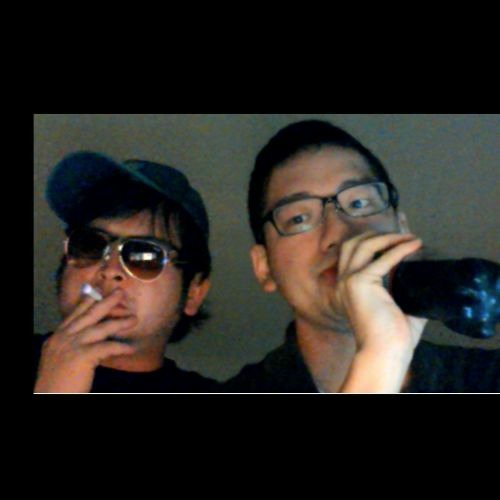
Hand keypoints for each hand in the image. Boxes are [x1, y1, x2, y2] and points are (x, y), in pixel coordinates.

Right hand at [34, 289, 137, 392]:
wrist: (48, 399)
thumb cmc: (56, 385)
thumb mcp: (59, 359)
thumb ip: (71, 345)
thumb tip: (90, 337)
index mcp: (56, 337)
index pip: (75, 314)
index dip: (88, 301)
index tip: (99, 291)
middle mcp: (62, 337)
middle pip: (89, 314)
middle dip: (106, 302)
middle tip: (120, 292)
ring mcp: (71, 345)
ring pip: (101, 328)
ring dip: (120, 322)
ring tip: (134, 319)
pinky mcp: (81, 356)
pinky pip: (107, 347)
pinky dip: (121, 347)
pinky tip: (130, 348)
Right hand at [334, 232, 427, 391]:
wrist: (383, 352)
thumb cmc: (391, 337)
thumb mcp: (396, 308)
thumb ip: (405, 293)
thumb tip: (428, 281)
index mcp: (346, 288)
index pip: (351, 255)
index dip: (369, 241)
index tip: (393, 237)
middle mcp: (343, 282)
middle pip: (351, 244)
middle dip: (374, 235)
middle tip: (399, 235)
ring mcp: (349, 280)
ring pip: (363, 245)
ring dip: (387, 237)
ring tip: (408, 238)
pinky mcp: (360, 282)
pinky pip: (383, 258)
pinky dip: (400, 249)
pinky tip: (415, 245)